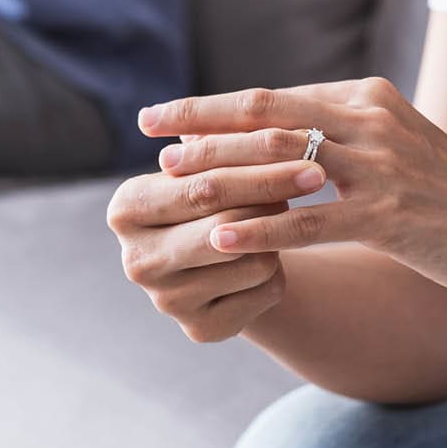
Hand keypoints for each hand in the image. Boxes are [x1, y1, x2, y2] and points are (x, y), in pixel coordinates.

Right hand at [106, 153, 328, 341]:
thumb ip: (224, 144)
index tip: (306, 143)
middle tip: (320, 173)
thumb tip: (266, 117)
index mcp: (126, 207)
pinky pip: (263, 291)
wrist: (219, 259)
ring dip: (280, 235)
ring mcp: (165, 300)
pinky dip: (280, 271)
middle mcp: (136, 260)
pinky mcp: (200, 329)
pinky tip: (272, 260)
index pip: (200, 181)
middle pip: (223, 221)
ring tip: (281, 219)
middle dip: (276, 192)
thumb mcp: (208, 166)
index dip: (256, 162)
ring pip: (251, 259)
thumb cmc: (213, 197)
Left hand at [137, 77, 446, 294]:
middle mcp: (370, 122)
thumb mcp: (394, 141)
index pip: (273, 97)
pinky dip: (263, 230)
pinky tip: (222, 238)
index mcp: (366, 98)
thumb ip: (341, 129)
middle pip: (267, 116)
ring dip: (222, 172)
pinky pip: (311, 224)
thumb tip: (280, 127)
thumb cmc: (443, 191)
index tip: (164, 115)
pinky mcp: (388, 217)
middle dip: (202, 123)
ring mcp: (381, 169)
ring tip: (172, 183)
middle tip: (150, 132)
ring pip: (282, 164)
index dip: (213, 106)